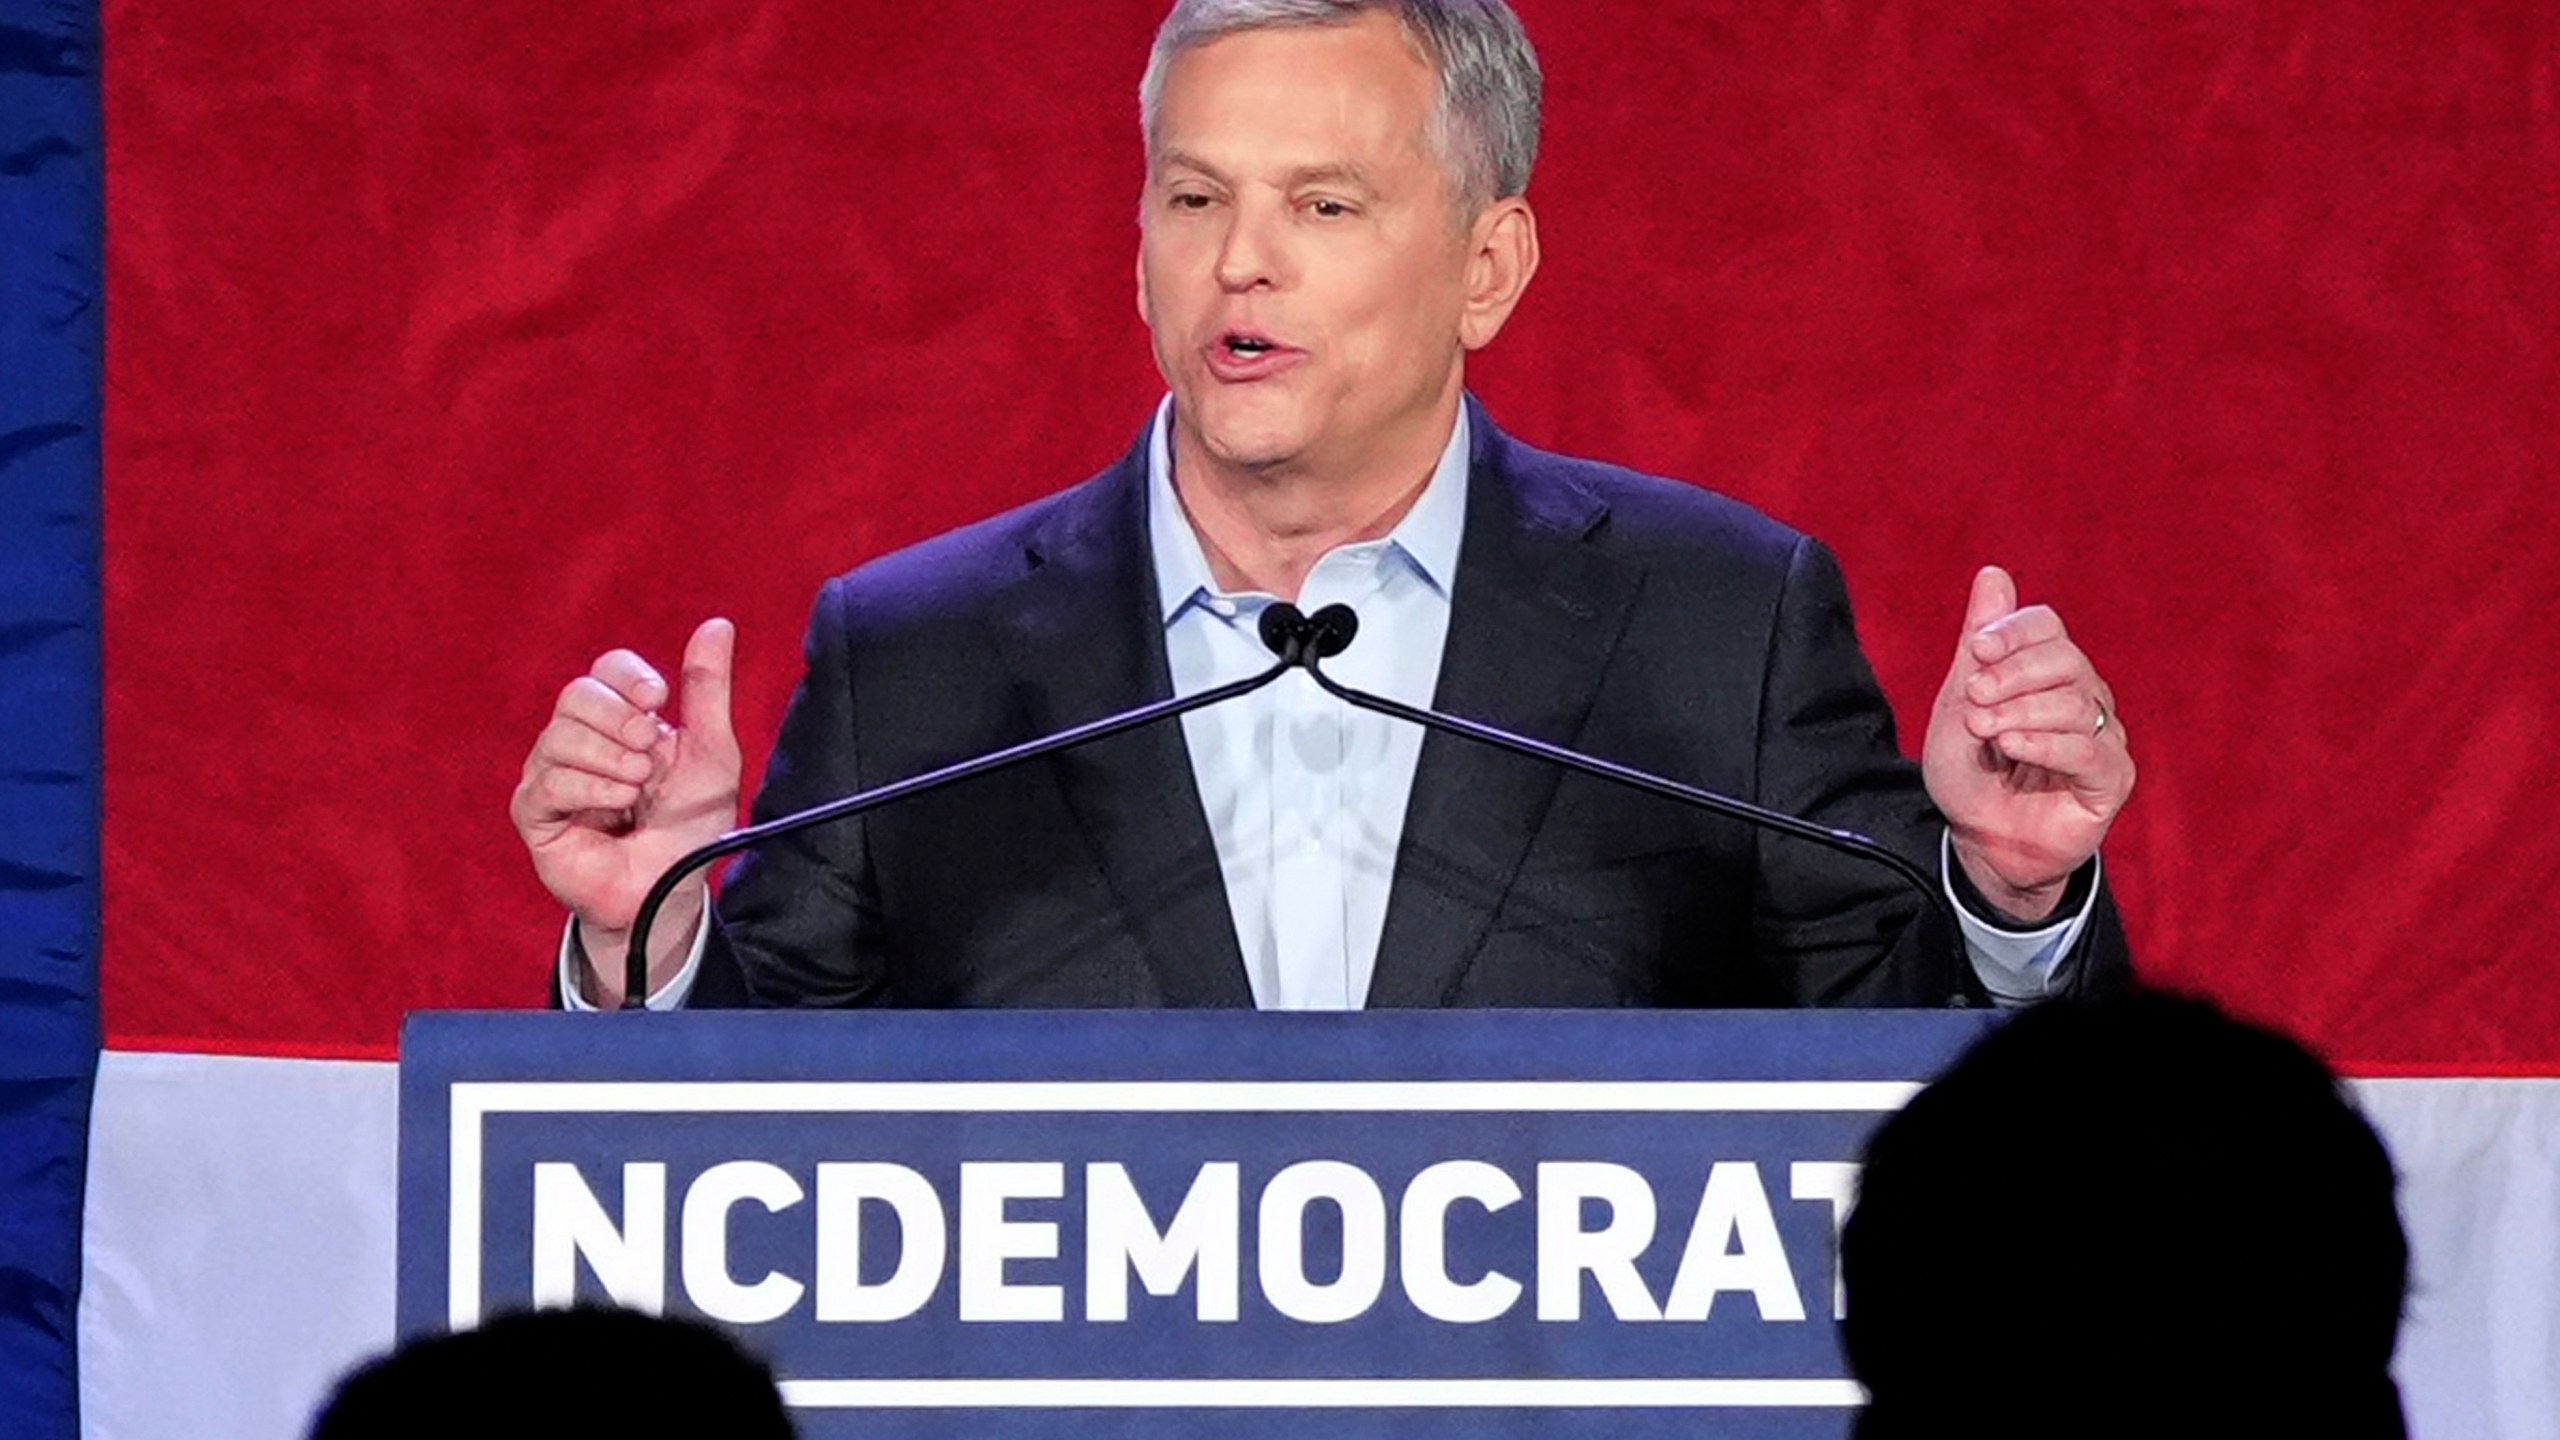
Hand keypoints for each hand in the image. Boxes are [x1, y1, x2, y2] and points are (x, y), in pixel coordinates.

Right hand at [509, 618, 741, 1001]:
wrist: (672, 890)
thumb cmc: (690, 825)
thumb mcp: (712, 754)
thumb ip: (708, 691)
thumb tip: (718, 624)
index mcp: (621, 720)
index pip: (606, 670)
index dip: (628, 678)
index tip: (658, 700)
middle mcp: (580, 740)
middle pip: (577, 695)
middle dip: (620, 721)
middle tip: (649, 757)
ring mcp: (552, 774)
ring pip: (560, 736)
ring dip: (612, 762)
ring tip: (636, 793)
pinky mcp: (534, 811)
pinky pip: (549, 780)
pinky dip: (591, 790)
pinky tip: (616, 809)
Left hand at [1922, 567, 2134, 920]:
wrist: (1979, 839)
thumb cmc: (1972, 772)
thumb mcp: (1962, 702)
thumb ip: (1981, 641)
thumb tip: (1993, 572)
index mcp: (2050, 672)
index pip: (2047, 626)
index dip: (2014, 631)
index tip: (1977, 652)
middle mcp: (2085, 697)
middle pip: (2064, 660)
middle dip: (2012, 675)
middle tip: (1975, 700)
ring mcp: (2104, 737)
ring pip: (2076, 704)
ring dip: (2020, 713)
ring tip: (1984, 732)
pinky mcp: (2111, 779)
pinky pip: (2089, 750)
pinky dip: (2046, 744)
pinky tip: (2012, 746)